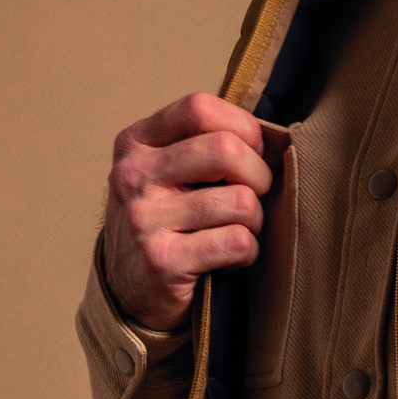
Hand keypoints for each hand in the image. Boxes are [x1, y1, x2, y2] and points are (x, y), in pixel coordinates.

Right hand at [102, 92, 277, 331]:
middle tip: (254, 195)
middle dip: (259, 175)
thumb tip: (266, 135)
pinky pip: (237, 242)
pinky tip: (229, 257)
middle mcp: (134, 176)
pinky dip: (247, 252)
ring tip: (237, 229)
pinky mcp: (162, 260)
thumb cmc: (165, 221)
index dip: (242, 126)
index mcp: (136, 143)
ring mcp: (144, 218)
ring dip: (254, 220)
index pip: (199, 108)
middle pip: (226, 150)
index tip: (253, 149)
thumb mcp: (166, 171)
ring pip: (241, 202)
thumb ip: (202, 144)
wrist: (130, 290)